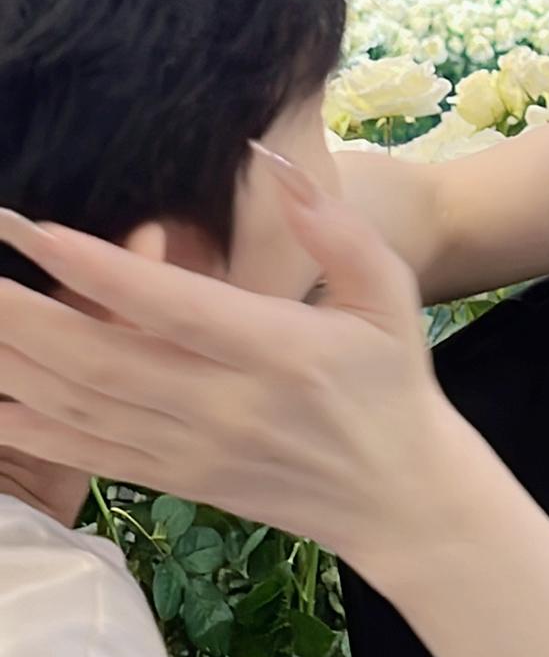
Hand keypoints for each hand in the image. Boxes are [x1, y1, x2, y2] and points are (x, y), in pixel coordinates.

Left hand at [0, 146, 447, 567]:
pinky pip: (87, 454)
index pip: (173, 306)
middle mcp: (228, 406)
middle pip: (100, 359)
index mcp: (281, 352)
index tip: (33, 228)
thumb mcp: (391, 297)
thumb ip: (336, 228)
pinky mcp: (180, 480)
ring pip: (81, 405)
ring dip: (12, 361)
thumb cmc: (394, 385)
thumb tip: (270, 159)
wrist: (401, 497)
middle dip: (20, 311)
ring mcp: (196, 451)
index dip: (98, 267)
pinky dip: (27, 427)